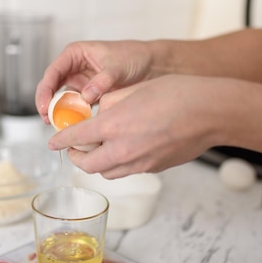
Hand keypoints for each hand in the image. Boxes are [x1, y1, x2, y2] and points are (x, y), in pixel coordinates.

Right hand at [35, 40, 154, 123]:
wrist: (152, 66)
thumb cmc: (134, 56)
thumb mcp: (117, 67)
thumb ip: (102, 81)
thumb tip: (86, 96)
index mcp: (75, 54)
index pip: (53, 71)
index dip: (45, 89)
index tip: (45, 105)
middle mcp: (74, 67)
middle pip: (52, 86)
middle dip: (48, 104)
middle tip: (48, 119)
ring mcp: (80, 82)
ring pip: (61, 98)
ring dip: (59, 112)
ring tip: (58, 126)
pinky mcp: (88, 95)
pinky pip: (75, 107)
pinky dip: (73, 116)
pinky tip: (74, 126)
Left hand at [47, 75, 228, 178]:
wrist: (209, 112)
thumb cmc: (176, 94)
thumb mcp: (132, 89)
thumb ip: (109, 103)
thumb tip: (98, 111)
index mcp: (113, 126)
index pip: (75, 138)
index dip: (60, 140)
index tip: (52, 142)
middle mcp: (123, 150)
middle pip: (87, 165)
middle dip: (76, 157)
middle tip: (74, 148)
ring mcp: (139, 163)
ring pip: (106, 172)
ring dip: (96, 163)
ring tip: (97, 149)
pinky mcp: (154, 168)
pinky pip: (127, 170)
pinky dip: (117, 164)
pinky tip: (123, 149)